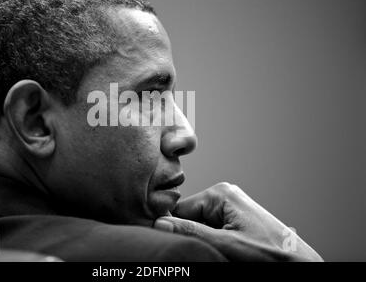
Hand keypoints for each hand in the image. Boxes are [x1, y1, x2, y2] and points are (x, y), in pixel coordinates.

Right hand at [154, 182, 322, 261]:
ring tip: (218, 253)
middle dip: (191, 236)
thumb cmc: (271, 255)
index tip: (167, 243)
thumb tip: (159, 223)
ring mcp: (230, 208)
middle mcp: (224, 196)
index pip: (179, 208)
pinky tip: (222, 252)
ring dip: (202, 241)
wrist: (299, 264)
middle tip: (204, 252)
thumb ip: (191, 232)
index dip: (172, 227)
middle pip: (189, 217)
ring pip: (199, 226)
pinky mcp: (235, 220)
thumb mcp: (226, 245)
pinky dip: (211, 243)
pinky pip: (212, 230)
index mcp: (220, 194)